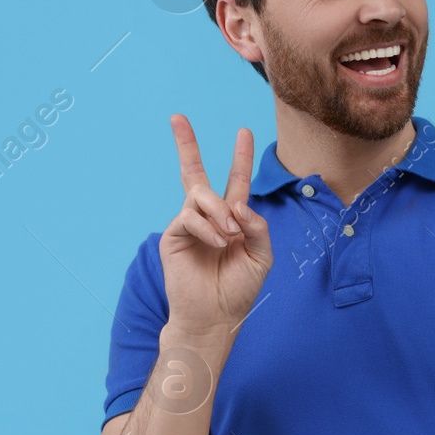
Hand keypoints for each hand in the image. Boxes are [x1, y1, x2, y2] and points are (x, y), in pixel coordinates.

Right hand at [159, 114, 272, 338]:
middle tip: (177, 117)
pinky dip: (208, 227)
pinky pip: (189, 216)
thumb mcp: (261, 256)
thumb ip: (257, 227)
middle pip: (194, 172)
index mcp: (232, 218)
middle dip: (185, 144)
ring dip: (220, 212)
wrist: (216, 316)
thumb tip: (239, 204)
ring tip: (230, 237)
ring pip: (200, 194)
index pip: (236, 180)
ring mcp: (188, 224)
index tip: (244, 131)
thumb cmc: (239, 289)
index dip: (241, 157)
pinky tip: (219, 243)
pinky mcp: (173, 236)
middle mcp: (208, 216)